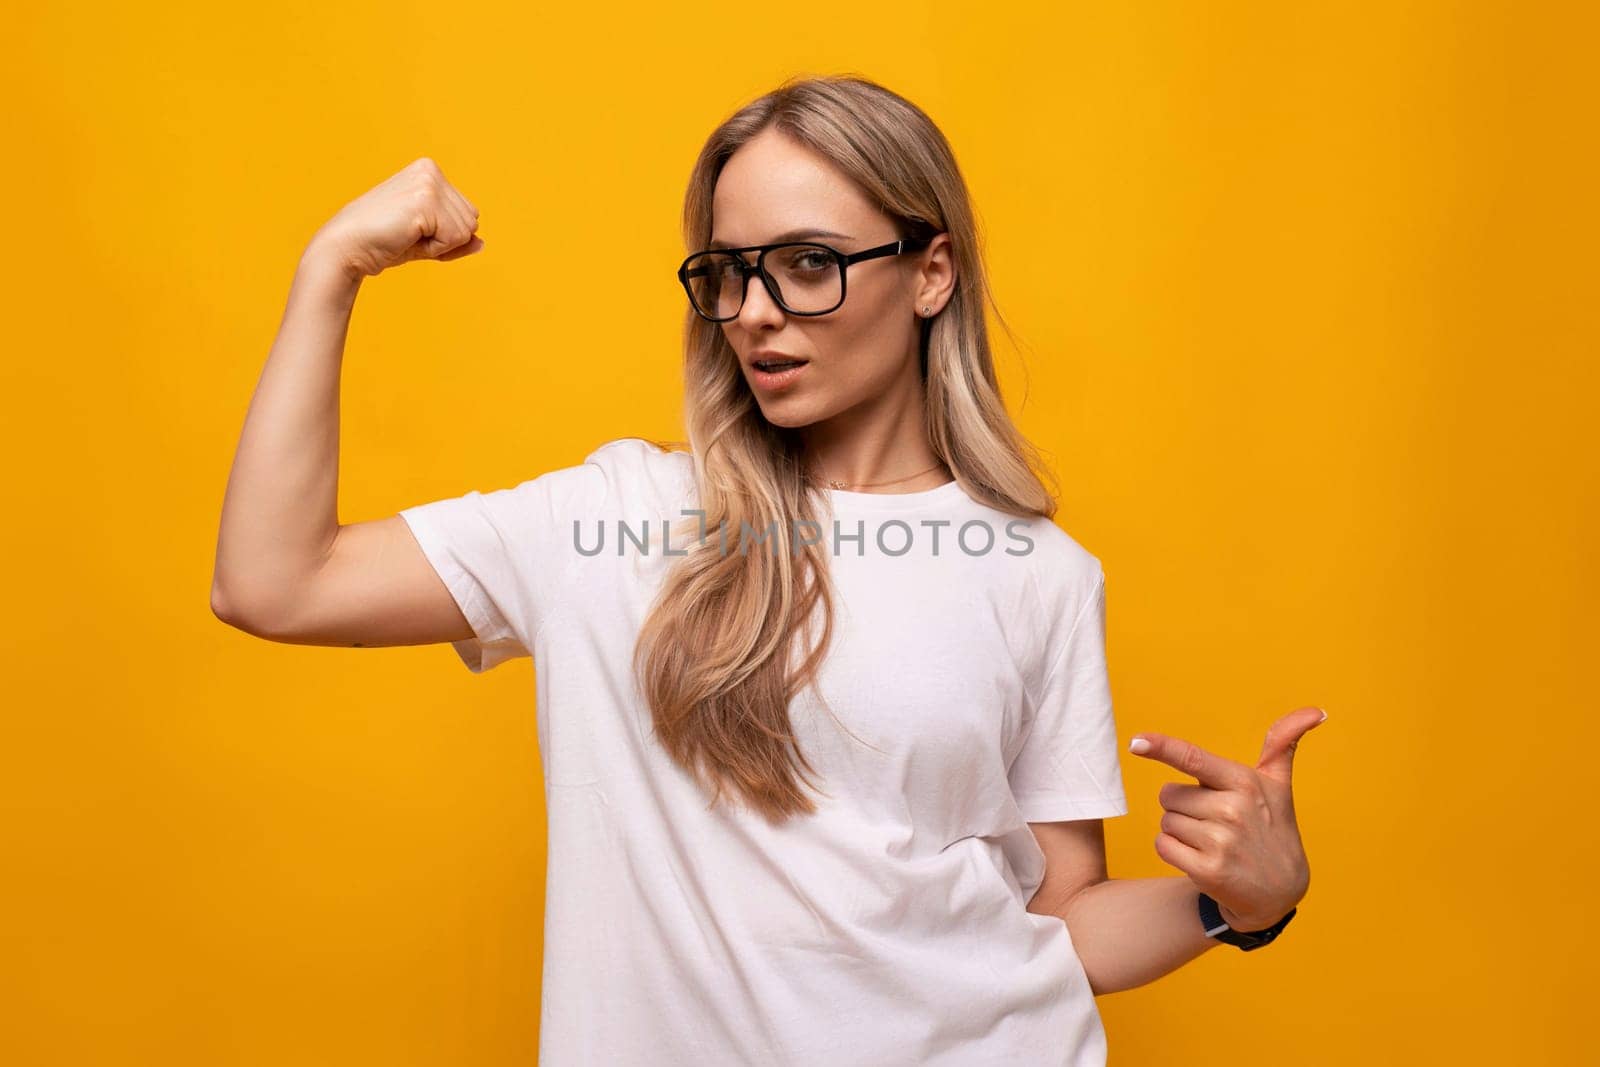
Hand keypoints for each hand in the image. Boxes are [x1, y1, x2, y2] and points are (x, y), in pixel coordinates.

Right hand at [304, 157, 483, 282]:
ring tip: (406, 235)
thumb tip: (482, 242)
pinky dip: (435, 248)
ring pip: (466, 230)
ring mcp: (429, 183)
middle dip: (446, 239)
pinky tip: (406, 236)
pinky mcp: (425, 200)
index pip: (468, 214)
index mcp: (430, 171)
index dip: (445, 235)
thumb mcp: (427, 240)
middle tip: (408, 235)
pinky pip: (455, 238)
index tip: (412, 230)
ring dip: (440, 244)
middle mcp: (431, 170)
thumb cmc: (382, 243)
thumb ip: (456, 239)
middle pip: (471, 221)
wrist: (347, 247)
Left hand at [1128, 706, 1325, 931]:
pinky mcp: (1208, 870)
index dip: (1163, 748)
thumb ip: (1282, 743)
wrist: (1281, 892)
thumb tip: (1317, 710)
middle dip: (1184, 805)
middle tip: (1216, 821)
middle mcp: (1233, 810)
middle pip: (1169, 794)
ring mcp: (1221, 842)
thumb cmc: (1273, 828)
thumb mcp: (1279, 785)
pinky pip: (1163, 846)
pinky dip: (1174, 851)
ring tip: (1213, 841)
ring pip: (1165, 821)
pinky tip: (1202, 858)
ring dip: (1180, 831)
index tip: (1137, 742)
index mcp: (1244, 782)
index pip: (1194, 759)